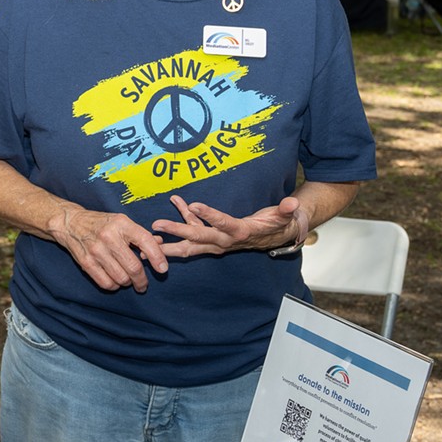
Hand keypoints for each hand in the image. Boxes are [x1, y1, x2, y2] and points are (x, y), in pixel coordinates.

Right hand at [49, 206, 169, 292]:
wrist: (71, 223)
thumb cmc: (102, 223)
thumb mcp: (122, 222)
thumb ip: (141, 234)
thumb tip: (161, 244)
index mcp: (122, 224)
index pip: (145, 242)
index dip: (157, 258)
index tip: (163, 269)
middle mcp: (109, 236)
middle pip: (133, 267)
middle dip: (142, 280)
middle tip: (143, 285)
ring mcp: (96, 250)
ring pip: (121, 278)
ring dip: (127, 283)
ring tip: (127, 279)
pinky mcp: (86, 262)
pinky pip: (106, 283)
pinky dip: (113, 286)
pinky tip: (114, 280)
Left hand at [152, 194, 309, 257]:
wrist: (277, 237)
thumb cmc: (280, 225)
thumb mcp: (287, 218)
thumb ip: (288, 211)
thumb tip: (292, 204)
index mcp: (240, 234)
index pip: (222, 226)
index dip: (209, 216)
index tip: (192, 205)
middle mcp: (224, 241)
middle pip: (197, 237)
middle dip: (175, 232)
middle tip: (155, 228)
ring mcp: (216, 241)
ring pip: (190, 239)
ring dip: (169, 235)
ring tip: (149, 231)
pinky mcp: (213, 236)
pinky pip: (196, 225)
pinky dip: (184, 214)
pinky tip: (174, 200)